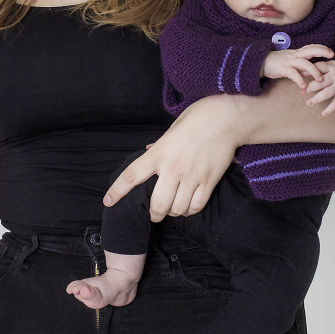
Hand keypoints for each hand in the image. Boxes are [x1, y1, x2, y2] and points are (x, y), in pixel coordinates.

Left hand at [104, 94, 241, 218]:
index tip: (108, 201)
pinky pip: (196, 206)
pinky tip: (188, 205)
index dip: (117, 191)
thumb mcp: (171, 129)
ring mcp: (192, 176)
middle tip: (153, 214)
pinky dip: (190, 210)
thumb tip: (147, 153)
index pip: (131, 176)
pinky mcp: (209, 181)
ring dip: (173, 212)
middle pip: (157, 205)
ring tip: (173, 207)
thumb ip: (158, 146)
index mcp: (159, 153)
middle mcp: (173, 168)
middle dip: (153, 215)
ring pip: (177, 209)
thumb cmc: (197, 119)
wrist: (226, 118)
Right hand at [262, 44, 333, 87]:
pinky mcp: (282, 69)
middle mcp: (294, 55)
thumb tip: (311, 69)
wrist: (260, 62)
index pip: (311, 47)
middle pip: (310, 50)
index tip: (331, 52)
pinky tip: (304, 86)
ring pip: (304, 63)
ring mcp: (288, 61)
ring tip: (320, 79)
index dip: (321, 48)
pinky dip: (299, 80)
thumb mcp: (289, 60)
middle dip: (321, 52)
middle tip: (331, 56)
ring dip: (313, 70)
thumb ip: (300, 63)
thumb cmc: (276, 62)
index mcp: (296, 53)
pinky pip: (293, 74)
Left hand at [304, 60, 334, 116]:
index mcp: (331, 66)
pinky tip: (323, 114)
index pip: (319, 67)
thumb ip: (319, 68)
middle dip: (311, 87)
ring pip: (327, 93)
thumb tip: (300, 70)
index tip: (299, 74)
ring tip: (308, 103)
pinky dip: (330, 109)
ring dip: (317, 99)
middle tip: (302, 91)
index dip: (309, 71)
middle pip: (321, 81)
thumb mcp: (332, 66)